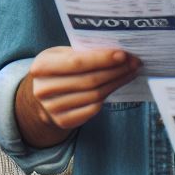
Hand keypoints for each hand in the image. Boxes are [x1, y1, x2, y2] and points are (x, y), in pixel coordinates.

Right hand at [25, 46, 140, 130]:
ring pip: (94, 95)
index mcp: (41, 67)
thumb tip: (117, 53)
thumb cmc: (56, 69)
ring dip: (116, 83)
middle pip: (89, 80)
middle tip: (134, 63)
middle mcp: (44, 89)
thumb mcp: (60, 55)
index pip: (77, 63)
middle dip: (115, 71)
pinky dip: (108, 96)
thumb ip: (81, 53)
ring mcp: (52, 108)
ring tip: (130, 72)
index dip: (102, 59)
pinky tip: (117, 86)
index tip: (123, 55)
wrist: (40, 95)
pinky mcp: (63, 121)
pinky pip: (93, 108)